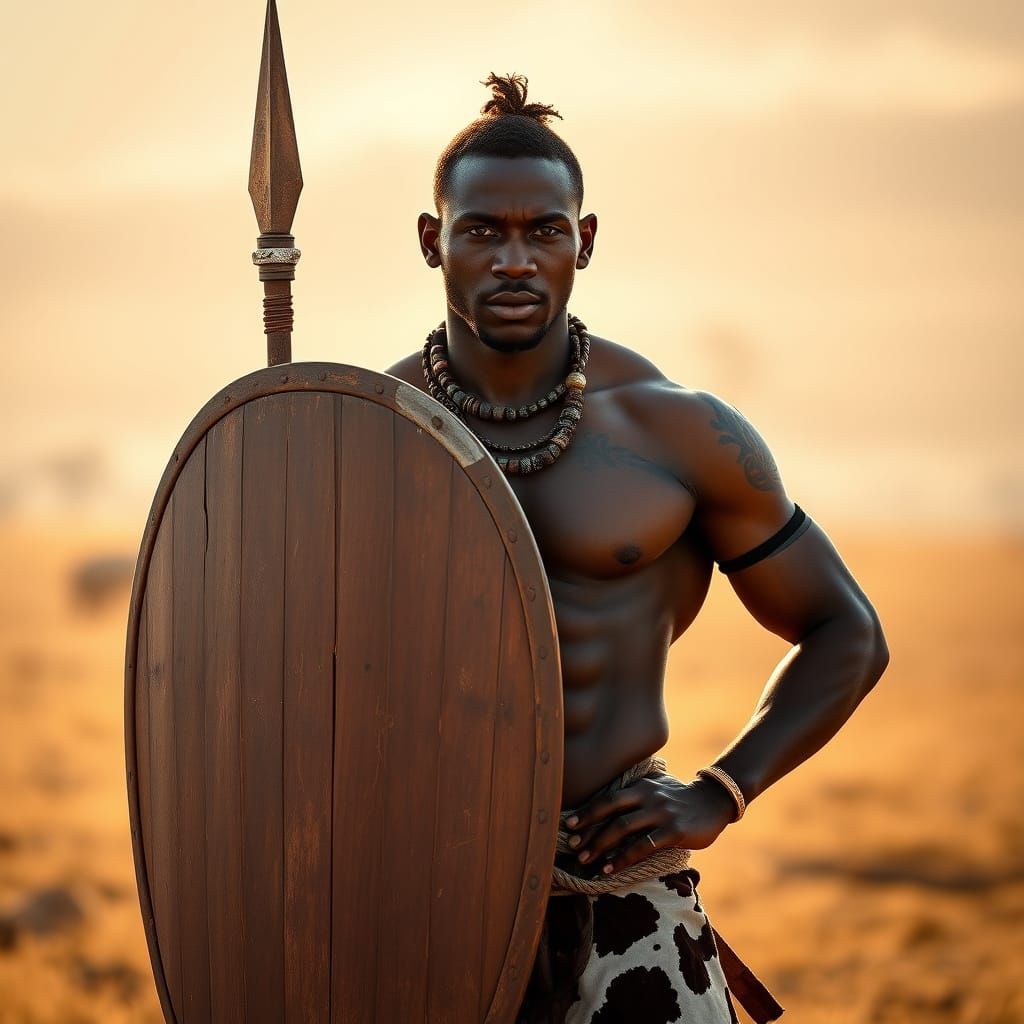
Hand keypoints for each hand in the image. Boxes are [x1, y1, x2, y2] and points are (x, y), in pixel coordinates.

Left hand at [564, 774, 736, 874]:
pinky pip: (644, 846)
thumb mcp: (656, 788)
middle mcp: (648, 796)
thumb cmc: (679, 798)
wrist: (714, 801)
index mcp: (641, 786)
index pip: (608, 797)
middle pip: (611, 811)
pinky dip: (623, 858)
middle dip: (589, 830)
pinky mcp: (674, 831)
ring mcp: (661, 813)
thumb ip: (635, 794)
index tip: (569, 824)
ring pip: (624, 828)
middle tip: (573, 847)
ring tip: (586, 861)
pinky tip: (610, 869)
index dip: (588, 811)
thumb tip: (606, 808)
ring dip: (601, 845)